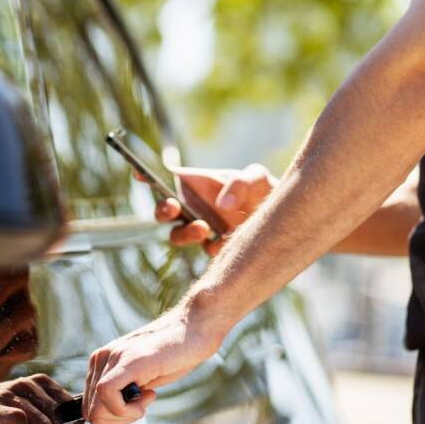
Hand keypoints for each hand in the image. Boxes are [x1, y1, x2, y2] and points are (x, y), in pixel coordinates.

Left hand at [82, 305, 225, 423]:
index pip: (89, 407)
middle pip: (90, 413)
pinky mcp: (128, 361)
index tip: (137, 408)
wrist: (195, 329)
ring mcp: (112, 357)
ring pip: (96, 409)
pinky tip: (150, 395)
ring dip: (125, 416)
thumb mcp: (141, 379)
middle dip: (119, 420)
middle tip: (143, 406)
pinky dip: (127, 409)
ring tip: (149, 397)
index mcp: (100, 362)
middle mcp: (100, 358)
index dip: (114, 419)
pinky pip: (107, 394)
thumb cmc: (174, 356)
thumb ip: (122, 392)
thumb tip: (104, 417)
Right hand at [145, 163, 275, 255]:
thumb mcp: (255, 177)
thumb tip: (221, 206)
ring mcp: (201, 230)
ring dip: (185, 233)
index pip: (164, 178)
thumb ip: (241, 183)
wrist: (285, 219)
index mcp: (195, 185)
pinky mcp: (215, 250)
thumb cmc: (264, 191)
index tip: (139, 172)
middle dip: (162, 209)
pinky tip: (230, 240)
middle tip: (174, 207)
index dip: (146, 174)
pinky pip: (206, 251)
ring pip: (177, 235)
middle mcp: (192, 207)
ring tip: (204, 229)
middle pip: (163, 211)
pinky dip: (215, 247)